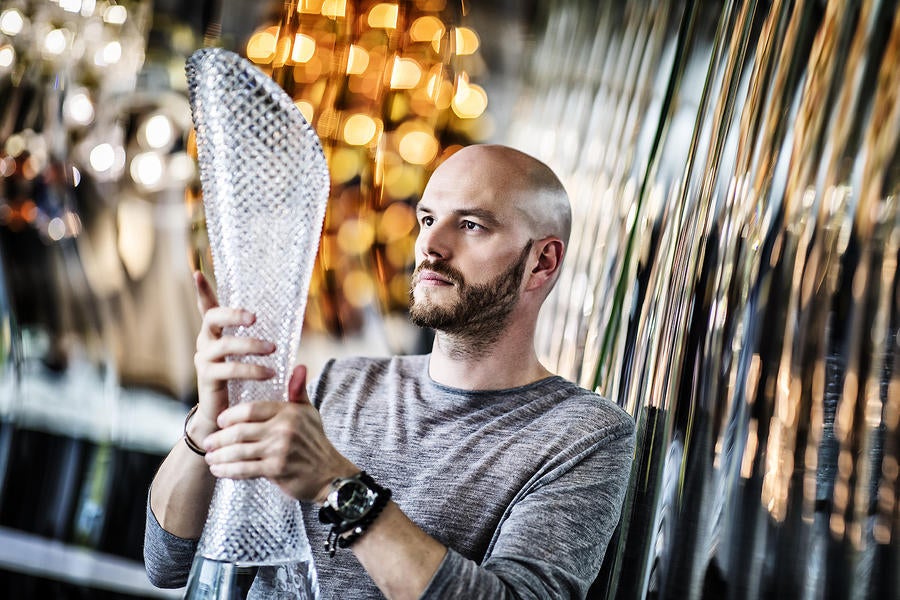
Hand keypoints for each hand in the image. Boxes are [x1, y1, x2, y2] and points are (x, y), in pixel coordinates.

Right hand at [191, 271, 276, 438]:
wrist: (223, 417)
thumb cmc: (241, 383)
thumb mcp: (250, 358)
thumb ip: (261, 341)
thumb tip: (287, 321)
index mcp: (215, 334)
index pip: (206, 308)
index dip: (202, 291)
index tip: (197, 273)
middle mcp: (205, 342)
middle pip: (212, 318)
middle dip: (233, 313)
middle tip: (254, 317)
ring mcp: (203, 360)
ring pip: (224, 345)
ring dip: (251, 345)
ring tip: (273, 350)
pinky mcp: (207, 378)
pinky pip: (228, 370)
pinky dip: (251, 370)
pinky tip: (270, 373)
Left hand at [202, 365, 358, 502]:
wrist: (329, 474)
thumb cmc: (315, 442)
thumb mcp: (309, 413)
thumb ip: (298, 390)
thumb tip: (298, 366)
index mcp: (289, 412)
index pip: (250, 409)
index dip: (230, 415)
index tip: (220, 421)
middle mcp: (284, 429)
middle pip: (240, 430)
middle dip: (219, 437)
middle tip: (208, 441)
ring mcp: (280, 450)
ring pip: (239, 450)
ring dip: (220, 455)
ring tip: (210, 457)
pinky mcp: (276, 469)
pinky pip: (244, 469)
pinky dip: (228, 470)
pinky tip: (219, 470)